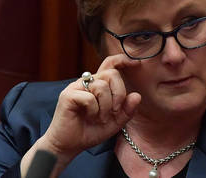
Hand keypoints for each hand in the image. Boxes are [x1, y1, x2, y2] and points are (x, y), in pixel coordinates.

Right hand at [21, 54, 140, 175]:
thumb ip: (127, 110)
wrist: (69, 145)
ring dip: (106, 106)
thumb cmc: (91, 131)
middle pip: (111, 74)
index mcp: (99, 84)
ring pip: (101, 86)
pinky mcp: (68, 95)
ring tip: (100, 118)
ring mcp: (76, 87)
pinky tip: (89, 117)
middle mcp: (88, 82)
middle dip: (119, 94)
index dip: (123, 60)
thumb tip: (137, 96)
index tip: (136, 63)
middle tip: (114, 111)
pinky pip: (90, 98)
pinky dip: (94, 111)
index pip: (111, 64)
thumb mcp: (115, 122)